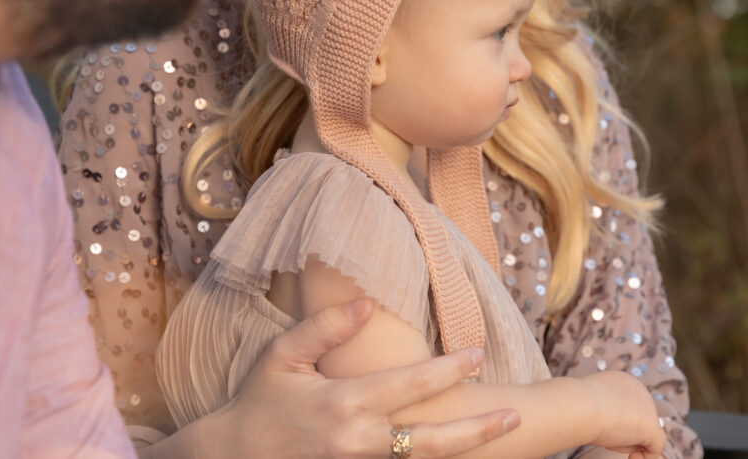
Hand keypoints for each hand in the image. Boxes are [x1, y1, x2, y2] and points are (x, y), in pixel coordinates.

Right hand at [207, 298, 520, 457]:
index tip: (477, 353)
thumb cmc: (259, 400)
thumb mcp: (282, 355)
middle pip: (431, 438)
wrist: (232, 458)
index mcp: (344, 403)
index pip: (411, 383)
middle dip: (477, 427)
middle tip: (514, 415)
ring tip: (501, 431)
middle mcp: (359, 440)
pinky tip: (459, 452)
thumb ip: (325, 327)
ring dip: (465, 449)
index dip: (449, 368)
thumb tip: (369, 305)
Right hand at [580, 371, 664, 458]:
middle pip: (638, 422)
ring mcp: (648, 408)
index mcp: (625, 382)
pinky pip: (655, 449)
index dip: (615, 421)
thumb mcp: (591, 402)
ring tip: (609, 440)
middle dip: (623, 433)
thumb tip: (609, 423)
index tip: (600, 425)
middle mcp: (640, 391)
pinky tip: (631, 457)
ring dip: (627, 443)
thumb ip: (605, 408)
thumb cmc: (577, 405)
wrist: (578, 406)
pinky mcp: (651, 427)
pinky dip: (644, 457)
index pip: (628, 408)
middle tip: (605, 436)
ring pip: (645, 436)